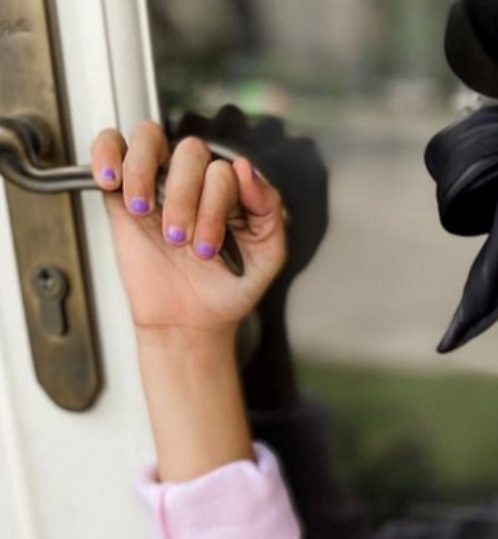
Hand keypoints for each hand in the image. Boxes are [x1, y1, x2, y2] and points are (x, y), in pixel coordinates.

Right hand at [90, 120, 287, 339]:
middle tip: (180, 240)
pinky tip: (111, 180)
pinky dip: (106, 153)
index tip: (209, 247)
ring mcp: (160, 180)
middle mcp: (197, 180)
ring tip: (144, 211)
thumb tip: (247, 170)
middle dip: (184, 199)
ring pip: (149, 138)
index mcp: (233, 192)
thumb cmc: (228, 288)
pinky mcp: (124, 190)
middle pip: (189, 153)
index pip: (224, 171)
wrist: (189, 319)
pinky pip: (110, 145)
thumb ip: (269, 212)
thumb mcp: (267, 257)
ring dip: (144, 174)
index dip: (215, 206)